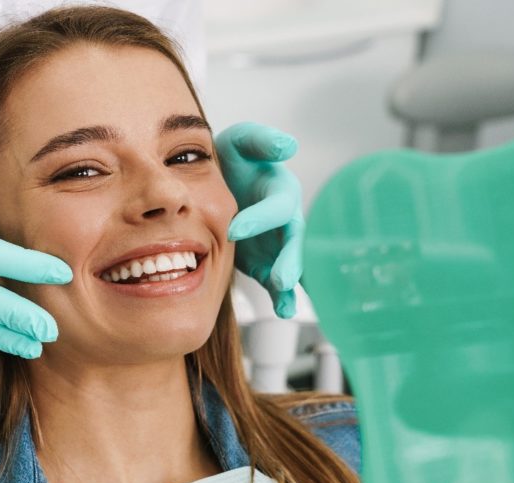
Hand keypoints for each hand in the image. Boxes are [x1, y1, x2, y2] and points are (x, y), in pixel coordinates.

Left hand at [215, 121, 304, 318]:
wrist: (217, 184)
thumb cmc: (233, 160)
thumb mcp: (242, 142)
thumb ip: (261, 140)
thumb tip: (287, 146)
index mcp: (280, 191)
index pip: (277, 206)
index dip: (259, 218)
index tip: (233, 230)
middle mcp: (286, 220)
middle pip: (296, 241)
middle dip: (291, 260)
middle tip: (283, 278)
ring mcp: (278, 245)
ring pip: (292, 265)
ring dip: (291, 284)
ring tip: (287, 304)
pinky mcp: (268, 262)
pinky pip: (278, 283)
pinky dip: (282, 297)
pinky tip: (283, 311)